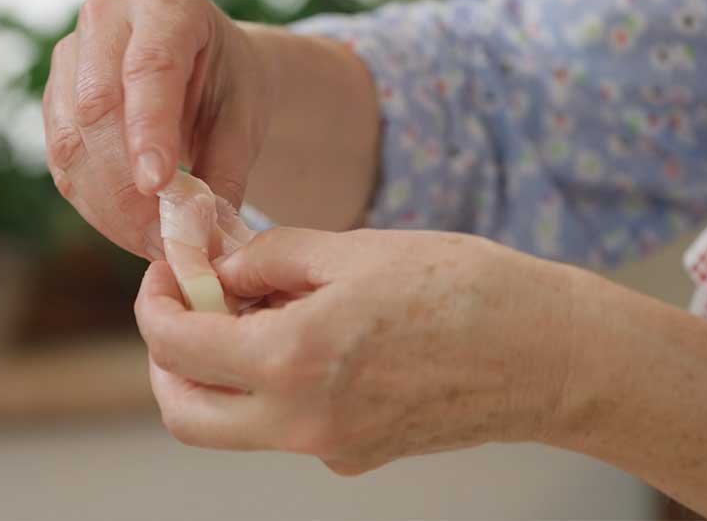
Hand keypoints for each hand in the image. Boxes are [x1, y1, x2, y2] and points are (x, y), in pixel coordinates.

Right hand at [42, 0, 270, 258]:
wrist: (206, 72)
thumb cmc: (229, 88)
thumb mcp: (244, 121)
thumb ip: (225, 174)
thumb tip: (203, 241)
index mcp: (167, 6)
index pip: (149, 66)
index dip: (149, 128)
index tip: (158, 185)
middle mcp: (107, 19)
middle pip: (97, 107)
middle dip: (127, 185)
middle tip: (162, 239)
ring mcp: (70, 58)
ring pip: (71, 141)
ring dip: (109, 206)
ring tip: (151, 244)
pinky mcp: (54, 101)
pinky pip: (62, 163)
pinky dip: (94, 206)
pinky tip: (128, 230)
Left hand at [134, 227, 571, 473]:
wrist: (551, 355)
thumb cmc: (464, 289)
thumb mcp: (354, 249)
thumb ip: (268, 258)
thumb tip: (218, 268)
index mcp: (295, 360)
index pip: (178, 348)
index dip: (154, 305)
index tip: (164, 275)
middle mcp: (302, 423)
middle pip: (186, 414)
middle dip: (165, 360)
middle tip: (183, 307)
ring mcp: (329, 450)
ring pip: (230, 426)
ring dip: (216, 373)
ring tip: (252, 310)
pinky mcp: (355, 457)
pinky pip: (285, 426)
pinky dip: (271, 384)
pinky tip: (310, 336)